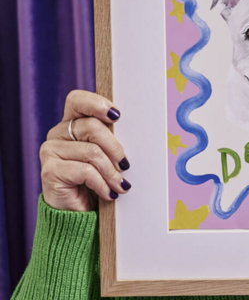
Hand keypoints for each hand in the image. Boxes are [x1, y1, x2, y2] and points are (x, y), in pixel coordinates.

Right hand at [40, 90, 130, 210]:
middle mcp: (57, 133)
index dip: (96, 103)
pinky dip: (102, 183)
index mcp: (71, 123)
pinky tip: (109, 193)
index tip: (117, 115)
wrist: (77, 214)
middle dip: (115, 148)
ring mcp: (50, 151)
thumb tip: (133, 129)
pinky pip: (85, 171)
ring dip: (111, 171)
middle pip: (91, 127)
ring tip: (121, 184)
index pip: (77, 100)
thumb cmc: (95, 180)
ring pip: (91, 151)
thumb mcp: (106, 154)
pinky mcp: (50, 171)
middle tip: (126, 165)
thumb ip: (110, 138)